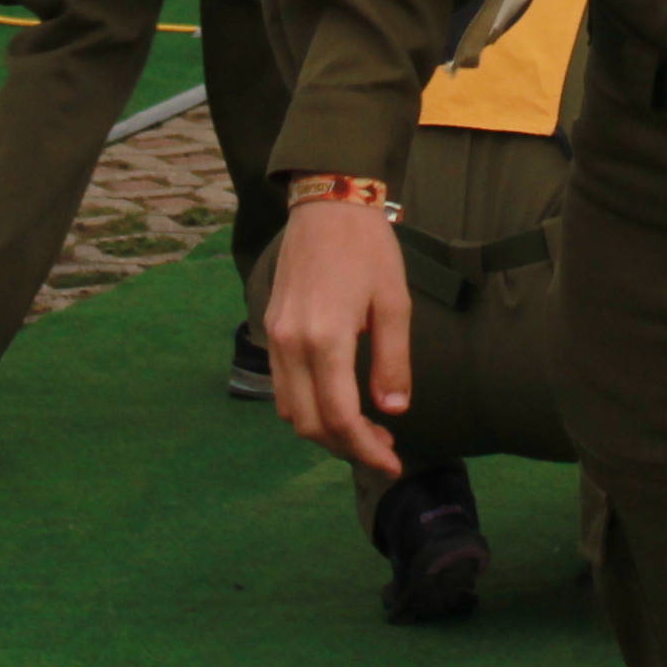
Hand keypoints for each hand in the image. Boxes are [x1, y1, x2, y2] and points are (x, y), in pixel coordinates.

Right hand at [259, 196, 410, 477]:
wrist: (327, 204)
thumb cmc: (369, 249)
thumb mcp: (395, 303)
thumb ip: (392, 362)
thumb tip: (392, 411)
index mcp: (325, 339)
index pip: (340, 417)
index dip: (365, 449)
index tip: (392, 461)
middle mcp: (291, 344)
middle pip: (309, 424)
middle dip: (345, 447)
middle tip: (383, 448)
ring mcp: (275, 337)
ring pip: (290, 410)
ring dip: (323, 430)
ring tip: (363, 429)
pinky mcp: (271, 329)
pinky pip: (281, 386)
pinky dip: (306, 405)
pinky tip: (336, 401)